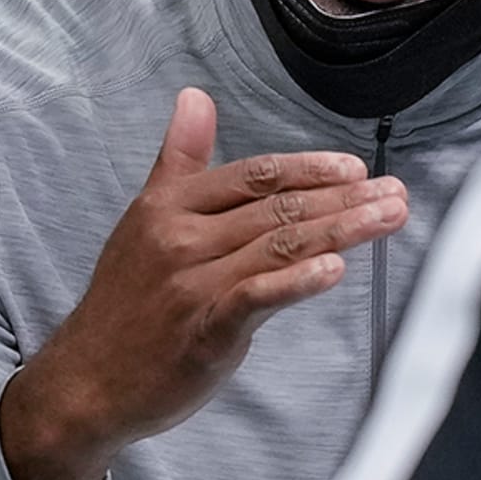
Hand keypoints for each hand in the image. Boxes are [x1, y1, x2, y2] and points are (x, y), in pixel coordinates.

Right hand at [0, 87, 407, 479]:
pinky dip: (300, 281)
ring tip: (389, 217)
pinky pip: (258, 296)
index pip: (255, 175)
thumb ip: (181, 159)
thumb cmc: (128, 299)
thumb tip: (195, 96)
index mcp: (171, 205)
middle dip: (344, 197)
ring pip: (281, 245)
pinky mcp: (203, 329)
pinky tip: (338, 270)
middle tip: (395, 192)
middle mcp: (181, 237)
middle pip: (278, 207)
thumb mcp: (147, 218)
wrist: (85, 382)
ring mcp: (192, 283)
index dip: (310, 168)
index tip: (357, 167)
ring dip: (343, 230)